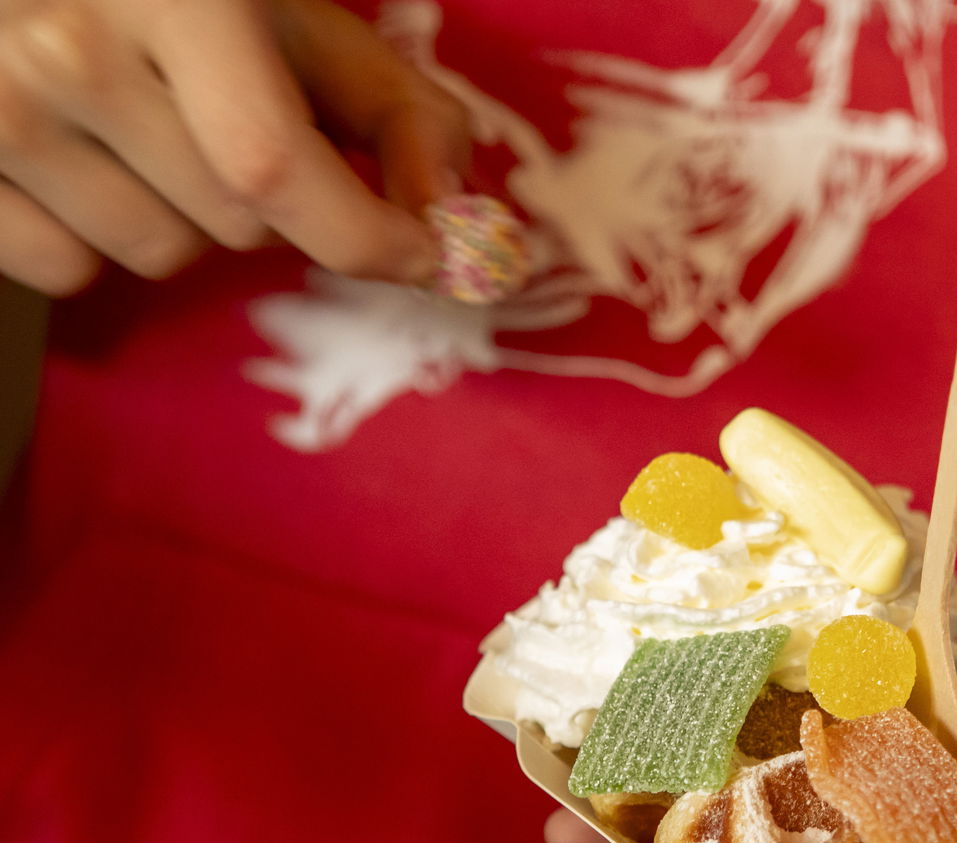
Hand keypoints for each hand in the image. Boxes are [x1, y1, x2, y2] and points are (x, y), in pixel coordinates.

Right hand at [0, 0, 468, 294]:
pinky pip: (68, 270)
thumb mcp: (294, 18)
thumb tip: (455, 230)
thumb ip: (399, 115)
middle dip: (264, 199)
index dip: (367, 235)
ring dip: (179, 217)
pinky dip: (92, 235)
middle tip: (221, 121)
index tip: (427, 258)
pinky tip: (81, 156)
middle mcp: (69, 45)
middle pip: (234, 223)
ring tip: (141, 130)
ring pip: (155, 255)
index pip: (274, 167)